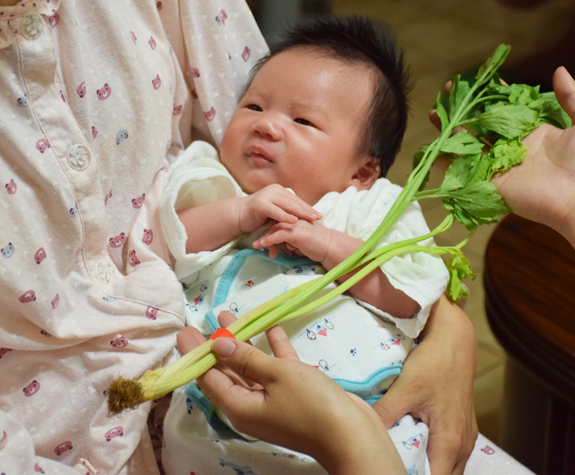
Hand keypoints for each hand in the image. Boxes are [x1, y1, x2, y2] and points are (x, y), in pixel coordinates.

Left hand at [177, 313, 406, 474]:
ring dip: (244, 341)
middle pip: (226, 371)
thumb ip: (246, 358)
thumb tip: (217, 345)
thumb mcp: (275, 376)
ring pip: (251, 366)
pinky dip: (273, 348)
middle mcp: (251, 404)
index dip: (195, 353)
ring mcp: (273, 399)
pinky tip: (272, 326)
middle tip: (205, 320)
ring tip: (231, 315)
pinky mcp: (293, 392)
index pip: (207, 378)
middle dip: (217, 345)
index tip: (186, 331)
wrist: (351, 434)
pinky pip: (277, 367)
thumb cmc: (310, 405)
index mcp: (239, 406)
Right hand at [236, 184, 321, 234]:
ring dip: (300, 212)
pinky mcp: (260, 205)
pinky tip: (294, 221)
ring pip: (287, 205)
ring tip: (311, 219)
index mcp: (279, 191)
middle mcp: (274, 190)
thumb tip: (301, 217)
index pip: (296, 200)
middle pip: (294, 202)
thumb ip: (286, 211)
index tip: (319, 215)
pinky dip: (285, 216)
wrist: (238, 216)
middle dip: (308, 210)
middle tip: (319, 217)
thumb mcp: (274, 212)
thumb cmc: (257, 216)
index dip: (308, 207)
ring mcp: (267, 196)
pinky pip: (276, 211)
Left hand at [252, 219, 331, 260]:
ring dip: (263, 236)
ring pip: (274, 227)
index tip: (257, 232)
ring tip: (254, 244)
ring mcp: (296, 224)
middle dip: (262, 230)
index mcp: (296, 217)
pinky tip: (261, 245)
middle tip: (253, 239)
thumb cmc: (316, 245)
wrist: (329, 247)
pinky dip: (268, 240)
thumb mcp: (301, 241)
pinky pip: (278, 235)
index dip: (267, 226)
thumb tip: (285, 245)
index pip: (278, 219)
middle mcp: (295, 218)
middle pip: (274, 221)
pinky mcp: (296, 232)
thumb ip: (292, 240)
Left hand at [372, 295, 477, 474]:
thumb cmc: (434, 362)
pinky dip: (432, 454)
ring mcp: (465, 436)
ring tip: (399, 458)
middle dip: (418, 474)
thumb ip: (385, 413)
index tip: (389, 471)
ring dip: (425, 466)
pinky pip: (448, 453)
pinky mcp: (462, 425)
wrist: (455, 338)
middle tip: (391, 465)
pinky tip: (412, 443)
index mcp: (450, 442)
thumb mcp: (405, 388)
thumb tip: (361, 430)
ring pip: (446, 466)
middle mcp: (463, 446)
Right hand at [431, 67, 574, 245]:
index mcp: (533, 133)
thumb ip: (570, 97)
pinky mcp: (489, 183)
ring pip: (468, 144)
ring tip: (434, 112)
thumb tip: (558, 70)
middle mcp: (512, 148)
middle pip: (481, 124)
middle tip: (447, 91)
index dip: (490, 94)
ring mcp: (499, 165)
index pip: (506, 109)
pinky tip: (434, 146)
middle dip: (464, 108)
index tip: (476, 80)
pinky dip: (448, 160)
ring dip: (450, 129)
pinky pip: (464, 170)